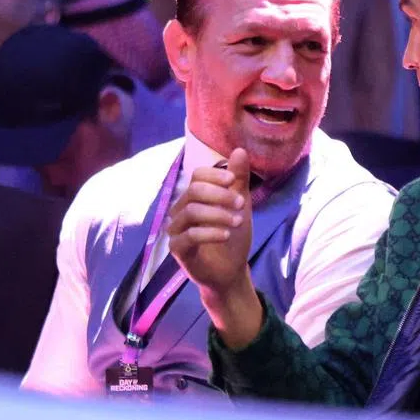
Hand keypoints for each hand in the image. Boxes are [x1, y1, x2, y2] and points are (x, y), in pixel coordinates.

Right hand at [167, 148, 261, 347]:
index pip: (197, 175)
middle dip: (221, 195)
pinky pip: (189, 235)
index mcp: (195, 197)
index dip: (215, 174)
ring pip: (192, 211)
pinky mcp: (178, 249)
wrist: (230, 270)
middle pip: (194, 191)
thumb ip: (239, 180)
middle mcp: (181, 210)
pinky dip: (210, 232)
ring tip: (238, 221)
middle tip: (242, 205)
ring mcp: (177, 230)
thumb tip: (240, 150)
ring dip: (219, 214)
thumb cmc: (233, 235)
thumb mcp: (241, 205)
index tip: (234, 181)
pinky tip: (226, 235)